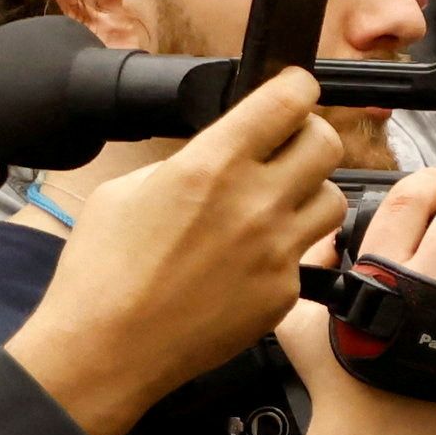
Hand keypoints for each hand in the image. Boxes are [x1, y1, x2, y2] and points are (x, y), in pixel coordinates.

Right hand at [7, 67, 348, 434]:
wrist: (108, 348)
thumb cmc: (103, 272)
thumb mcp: (127, 191)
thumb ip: (188, 162)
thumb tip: (219, 150)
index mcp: (212, 166)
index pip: (285, 102)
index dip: (295, 87)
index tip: (295, 86)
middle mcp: (256, 203)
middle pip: (327, 144)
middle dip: (310, 135)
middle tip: (289, 144)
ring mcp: (278, 249)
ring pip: (332, 198)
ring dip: (309, 191)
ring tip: (275, 202)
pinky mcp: (287, 289)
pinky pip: (309, 253)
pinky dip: (288, 247)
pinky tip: (253, 256)